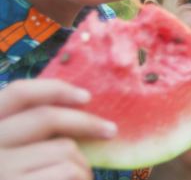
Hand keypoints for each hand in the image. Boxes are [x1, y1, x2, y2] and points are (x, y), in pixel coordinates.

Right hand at [0, 79, 117, 179]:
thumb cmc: (22, 177)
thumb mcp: (16, 155)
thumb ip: (32, 135)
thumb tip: (79, 105)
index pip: (18, 94)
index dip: (54, 89)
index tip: (86, 96)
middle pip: (47, 117)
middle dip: (86, 122)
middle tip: (110, 131)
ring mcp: (1, 168)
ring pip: (63, 149)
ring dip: (83, 165)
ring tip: (82, 178)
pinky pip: (66, 172)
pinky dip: (81, 178)